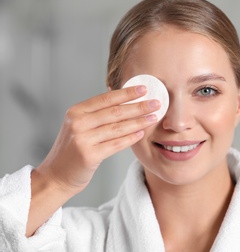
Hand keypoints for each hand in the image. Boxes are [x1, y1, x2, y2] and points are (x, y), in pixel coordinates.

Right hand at [35, 85, 159, 194]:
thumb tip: (122, 96)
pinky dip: (131, 138)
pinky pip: (116, 144)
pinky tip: (142, 134)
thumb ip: (97, 113)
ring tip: (153, 118)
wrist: (57, 175)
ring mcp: (82, 139)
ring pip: (118, 128)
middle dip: (138, 106)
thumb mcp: (79, 125)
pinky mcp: (89, 155)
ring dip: (139, 122)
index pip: (106, 99)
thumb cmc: (72, 149)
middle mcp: (78, 123)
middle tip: (156, 103)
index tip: (144, 89)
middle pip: (115, 112)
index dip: (127, 93)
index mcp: (76, 112)